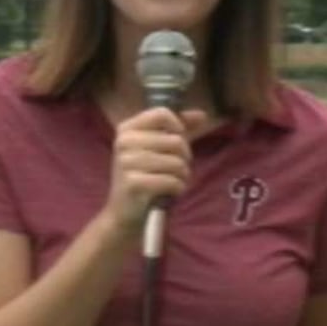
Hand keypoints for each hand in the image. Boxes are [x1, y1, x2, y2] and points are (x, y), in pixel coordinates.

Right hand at [104, 107, 208, 230]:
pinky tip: (169, 192)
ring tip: (173, 181)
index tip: (179, 139)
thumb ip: (179, 128)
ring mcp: (126, 162)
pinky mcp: (133, 183)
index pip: (162, 114)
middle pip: (175, 141)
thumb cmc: (145, 175)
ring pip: (177, 162)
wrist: (124, 211)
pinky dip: (178, 188)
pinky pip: (172, 181)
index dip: (178, 127)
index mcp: (127, 128)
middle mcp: (124, 142)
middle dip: (185, 158)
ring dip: (183, 175)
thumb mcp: (159, 148)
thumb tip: (202, 114)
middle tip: (177, 169)